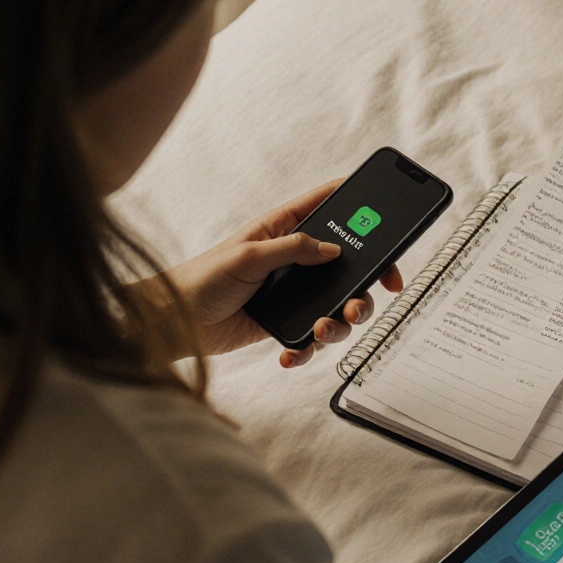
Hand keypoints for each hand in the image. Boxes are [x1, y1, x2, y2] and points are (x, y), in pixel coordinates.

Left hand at [156, 180, 403, 367]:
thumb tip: (334, 249)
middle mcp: (295, 260)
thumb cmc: (200, 279)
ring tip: (323, 329)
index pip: (330, 209)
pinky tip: (292, 354)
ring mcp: (294, 293)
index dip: (362, 213)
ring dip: (339, 322)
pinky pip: (311, 338)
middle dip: (365, 285)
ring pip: (338, 306)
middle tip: (374, 296)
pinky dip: (308, 349)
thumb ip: (293, 248)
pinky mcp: (286, 323)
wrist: (174, 323)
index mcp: (284, 230)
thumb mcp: (247, 255)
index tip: (387, 226)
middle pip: (349, 267)